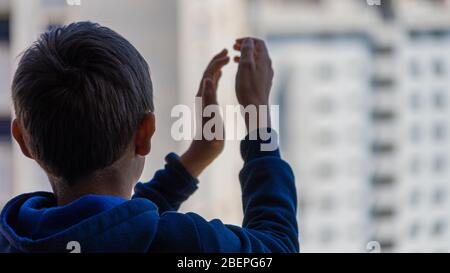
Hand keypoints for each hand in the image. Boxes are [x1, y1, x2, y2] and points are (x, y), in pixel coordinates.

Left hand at [180, 49, 229, 177]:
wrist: (204, 150)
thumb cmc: (210, 136)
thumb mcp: (211, 116)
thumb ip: (209, 97)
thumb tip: (209, 78)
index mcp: (203, 96)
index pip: (209, 73)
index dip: (218, 62)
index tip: (229, 55)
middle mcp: (202, 96)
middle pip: (208, 73)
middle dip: (216, 60)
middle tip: (227, 50)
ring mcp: (204, 100)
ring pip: (210, 78)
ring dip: (217, 67)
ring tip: (226, 58)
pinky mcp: (207, 105)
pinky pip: (212, 87)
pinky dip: (217, 77)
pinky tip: (220, 76)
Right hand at [233, 38, 273, 130]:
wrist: (256, 108)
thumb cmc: (248, 88)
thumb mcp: (245, 66)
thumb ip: (247, 51)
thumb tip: (249, 40)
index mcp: (264, 60)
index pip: (258, 42)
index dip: (247, 40)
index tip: (235, 42)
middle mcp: (267, 66)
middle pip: (258, 51)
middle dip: (245, 47)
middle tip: (233, 48)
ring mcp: (266, 75)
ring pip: (256, 60)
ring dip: (245, 57)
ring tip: (233, 59)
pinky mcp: (263, 83)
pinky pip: (256, 70)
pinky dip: (247, 66)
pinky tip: (240, 72)